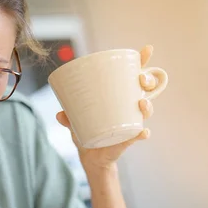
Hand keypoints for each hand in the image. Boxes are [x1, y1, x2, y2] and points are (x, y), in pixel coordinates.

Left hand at [56, 45, 160, 171]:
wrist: (91, 158)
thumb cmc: (86, 133)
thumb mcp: (75, 123)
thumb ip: (68, 118)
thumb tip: (59, 114)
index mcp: (118, 97)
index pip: (132, 76)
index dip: (142, 62)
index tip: (147, 49)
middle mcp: (129, 107)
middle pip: (146, 89)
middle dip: (148, 80)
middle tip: (140, 78)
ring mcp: (131, 122)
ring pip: (146, 110)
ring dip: (147, 105)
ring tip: (141, 103)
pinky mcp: (129, 139)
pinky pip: (139, 134)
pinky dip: (142, 133)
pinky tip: (143, 132)